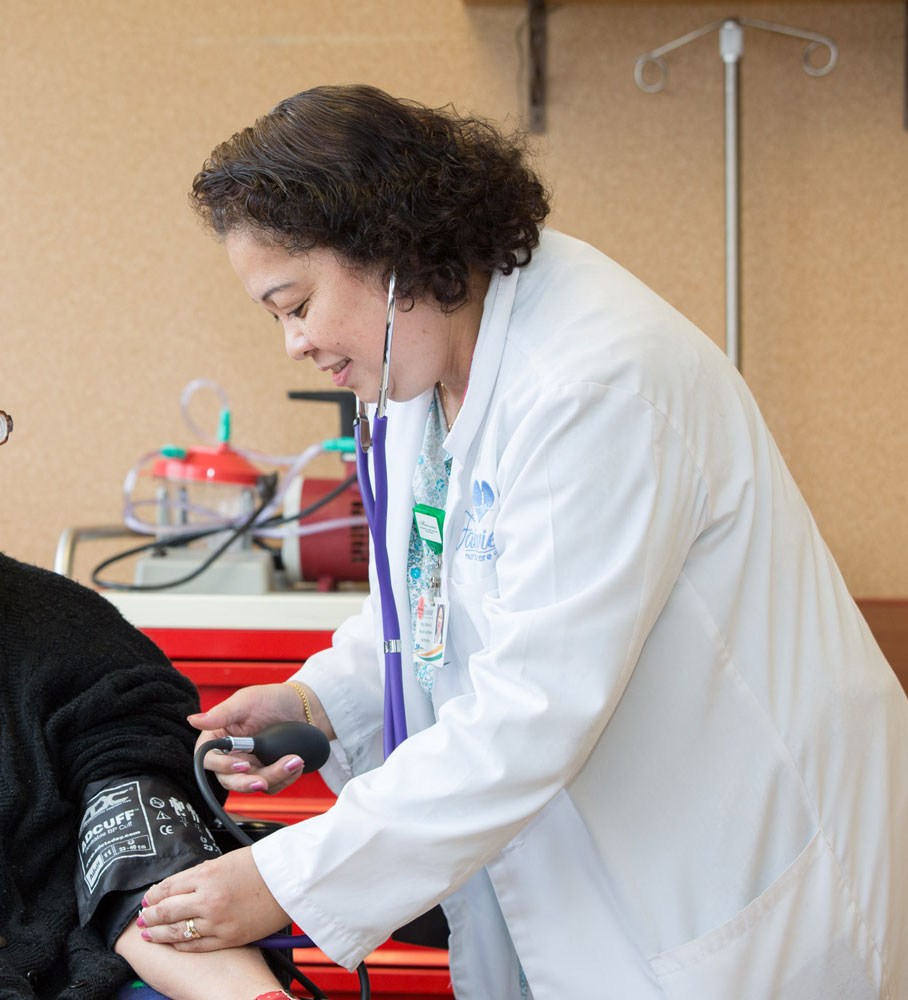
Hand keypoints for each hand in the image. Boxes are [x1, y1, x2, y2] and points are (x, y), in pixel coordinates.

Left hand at [138, 847, 289, 951]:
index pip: (168, 887)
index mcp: (207, 874)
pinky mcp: (229, 937)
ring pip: (177, 932)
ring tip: (149, 933)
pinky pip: (197, 945)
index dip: (154, 895)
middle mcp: (208, 898)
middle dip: (150, 915)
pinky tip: (173, 943)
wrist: (290, 880)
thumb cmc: (262, 865)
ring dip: (159, 933)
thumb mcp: (226, 861)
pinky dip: (181, 945)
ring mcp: (217, 921)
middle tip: (142, 917)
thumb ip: (202, 875)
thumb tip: (180, 887)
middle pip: (167, 911)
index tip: (148, 899)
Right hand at [191, 682, 330, 793]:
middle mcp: (232, 755)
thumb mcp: (246, 702)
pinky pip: (272, 786)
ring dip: (274, 777)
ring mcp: (251, 766)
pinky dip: (286, 778)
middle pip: (230, 780)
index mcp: (219, 738)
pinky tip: (296, 763)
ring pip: (253, 784)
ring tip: (294, 760)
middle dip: (248, 782)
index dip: (222, 766)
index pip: (208, 759)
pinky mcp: (268, 773)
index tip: (242, 763)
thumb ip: (221, 714)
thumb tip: (193, 719)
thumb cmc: (271, 699)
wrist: (303, 707)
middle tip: (264, 779)